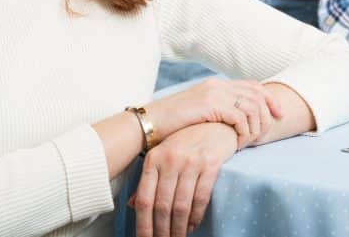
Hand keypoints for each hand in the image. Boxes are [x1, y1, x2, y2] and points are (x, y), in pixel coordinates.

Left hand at [131, 122, 235, 236]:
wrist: (215, 123)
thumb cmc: (186, 142)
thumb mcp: (163, 156)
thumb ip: (149, 180)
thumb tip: (132, 206)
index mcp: (153, 158)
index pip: (145, 199)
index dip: (143, 225)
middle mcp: (170, 159)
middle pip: (162, 206)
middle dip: (162, 231)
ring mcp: (191, 161)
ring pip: (181, 206)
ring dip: (179, 228)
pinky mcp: (210, 164)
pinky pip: (200, 198)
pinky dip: (195, 217)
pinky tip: (192, 225)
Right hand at [147, 78, 282, 149]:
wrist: (150, 123)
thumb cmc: (173, 125)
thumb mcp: (200, 115)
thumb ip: (218, 113)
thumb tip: (238, 124)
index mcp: (217, 85)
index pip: (253, 86)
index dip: (270, 99)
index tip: (279, 115)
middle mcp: (218, 85)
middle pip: (257, 94)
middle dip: (269, 113)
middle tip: (269, 132)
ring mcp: (214, 93)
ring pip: (252, 106)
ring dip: (256, 126)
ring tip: (250, 141)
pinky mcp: (210, 105)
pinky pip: (240, 117)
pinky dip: (244, 131)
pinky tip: (239, 143)